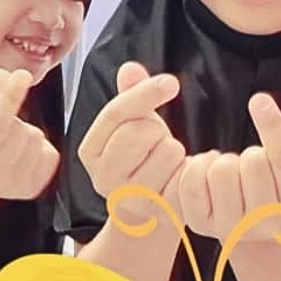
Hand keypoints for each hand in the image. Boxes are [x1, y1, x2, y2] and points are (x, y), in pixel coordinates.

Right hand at [0, 68, 59, 200]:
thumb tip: (7, 75)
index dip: (11, 96)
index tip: (22, 75)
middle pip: (20, 130)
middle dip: (13, 117)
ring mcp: (13, 187)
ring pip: (37, 138)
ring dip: (25, 131)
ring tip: (7, 140)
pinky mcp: (31, 190)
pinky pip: (51, 153)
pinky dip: (40, 146)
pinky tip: (21, 151)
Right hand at [77, 61, 186, 224]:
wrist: (152, 209)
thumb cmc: (142, 160)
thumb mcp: (133, 125)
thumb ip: (131, 97)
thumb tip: (130, 69)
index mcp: (90, 151)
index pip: (115, 114)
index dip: (144, 93)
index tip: (170, 82)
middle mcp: (102, 178)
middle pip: (139, 132)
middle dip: (157, 129)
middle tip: (158, 140)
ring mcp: (129, 198)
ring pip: (167, 151)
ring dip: (176, 150)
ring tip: (167, 160)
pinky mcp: (157, 211)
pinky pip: (184, 175)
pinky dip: (190, 168)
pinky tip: (181, 173)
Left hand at [177, 94, 280, 242]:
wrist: (247, 224)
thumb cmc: (275, 185)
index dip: (272, 126)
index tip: (258, 99)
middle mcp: (268, 224)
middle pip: (254, 163)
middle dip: (250, 152)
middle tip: (249, 160)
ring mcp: (233, 227)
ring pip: (222, 172)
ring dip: (223, 160)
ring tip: (230, 169)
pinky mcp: (200, 224)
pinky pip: (192, 184)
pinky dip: (198, 167)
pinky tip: (208, 171)